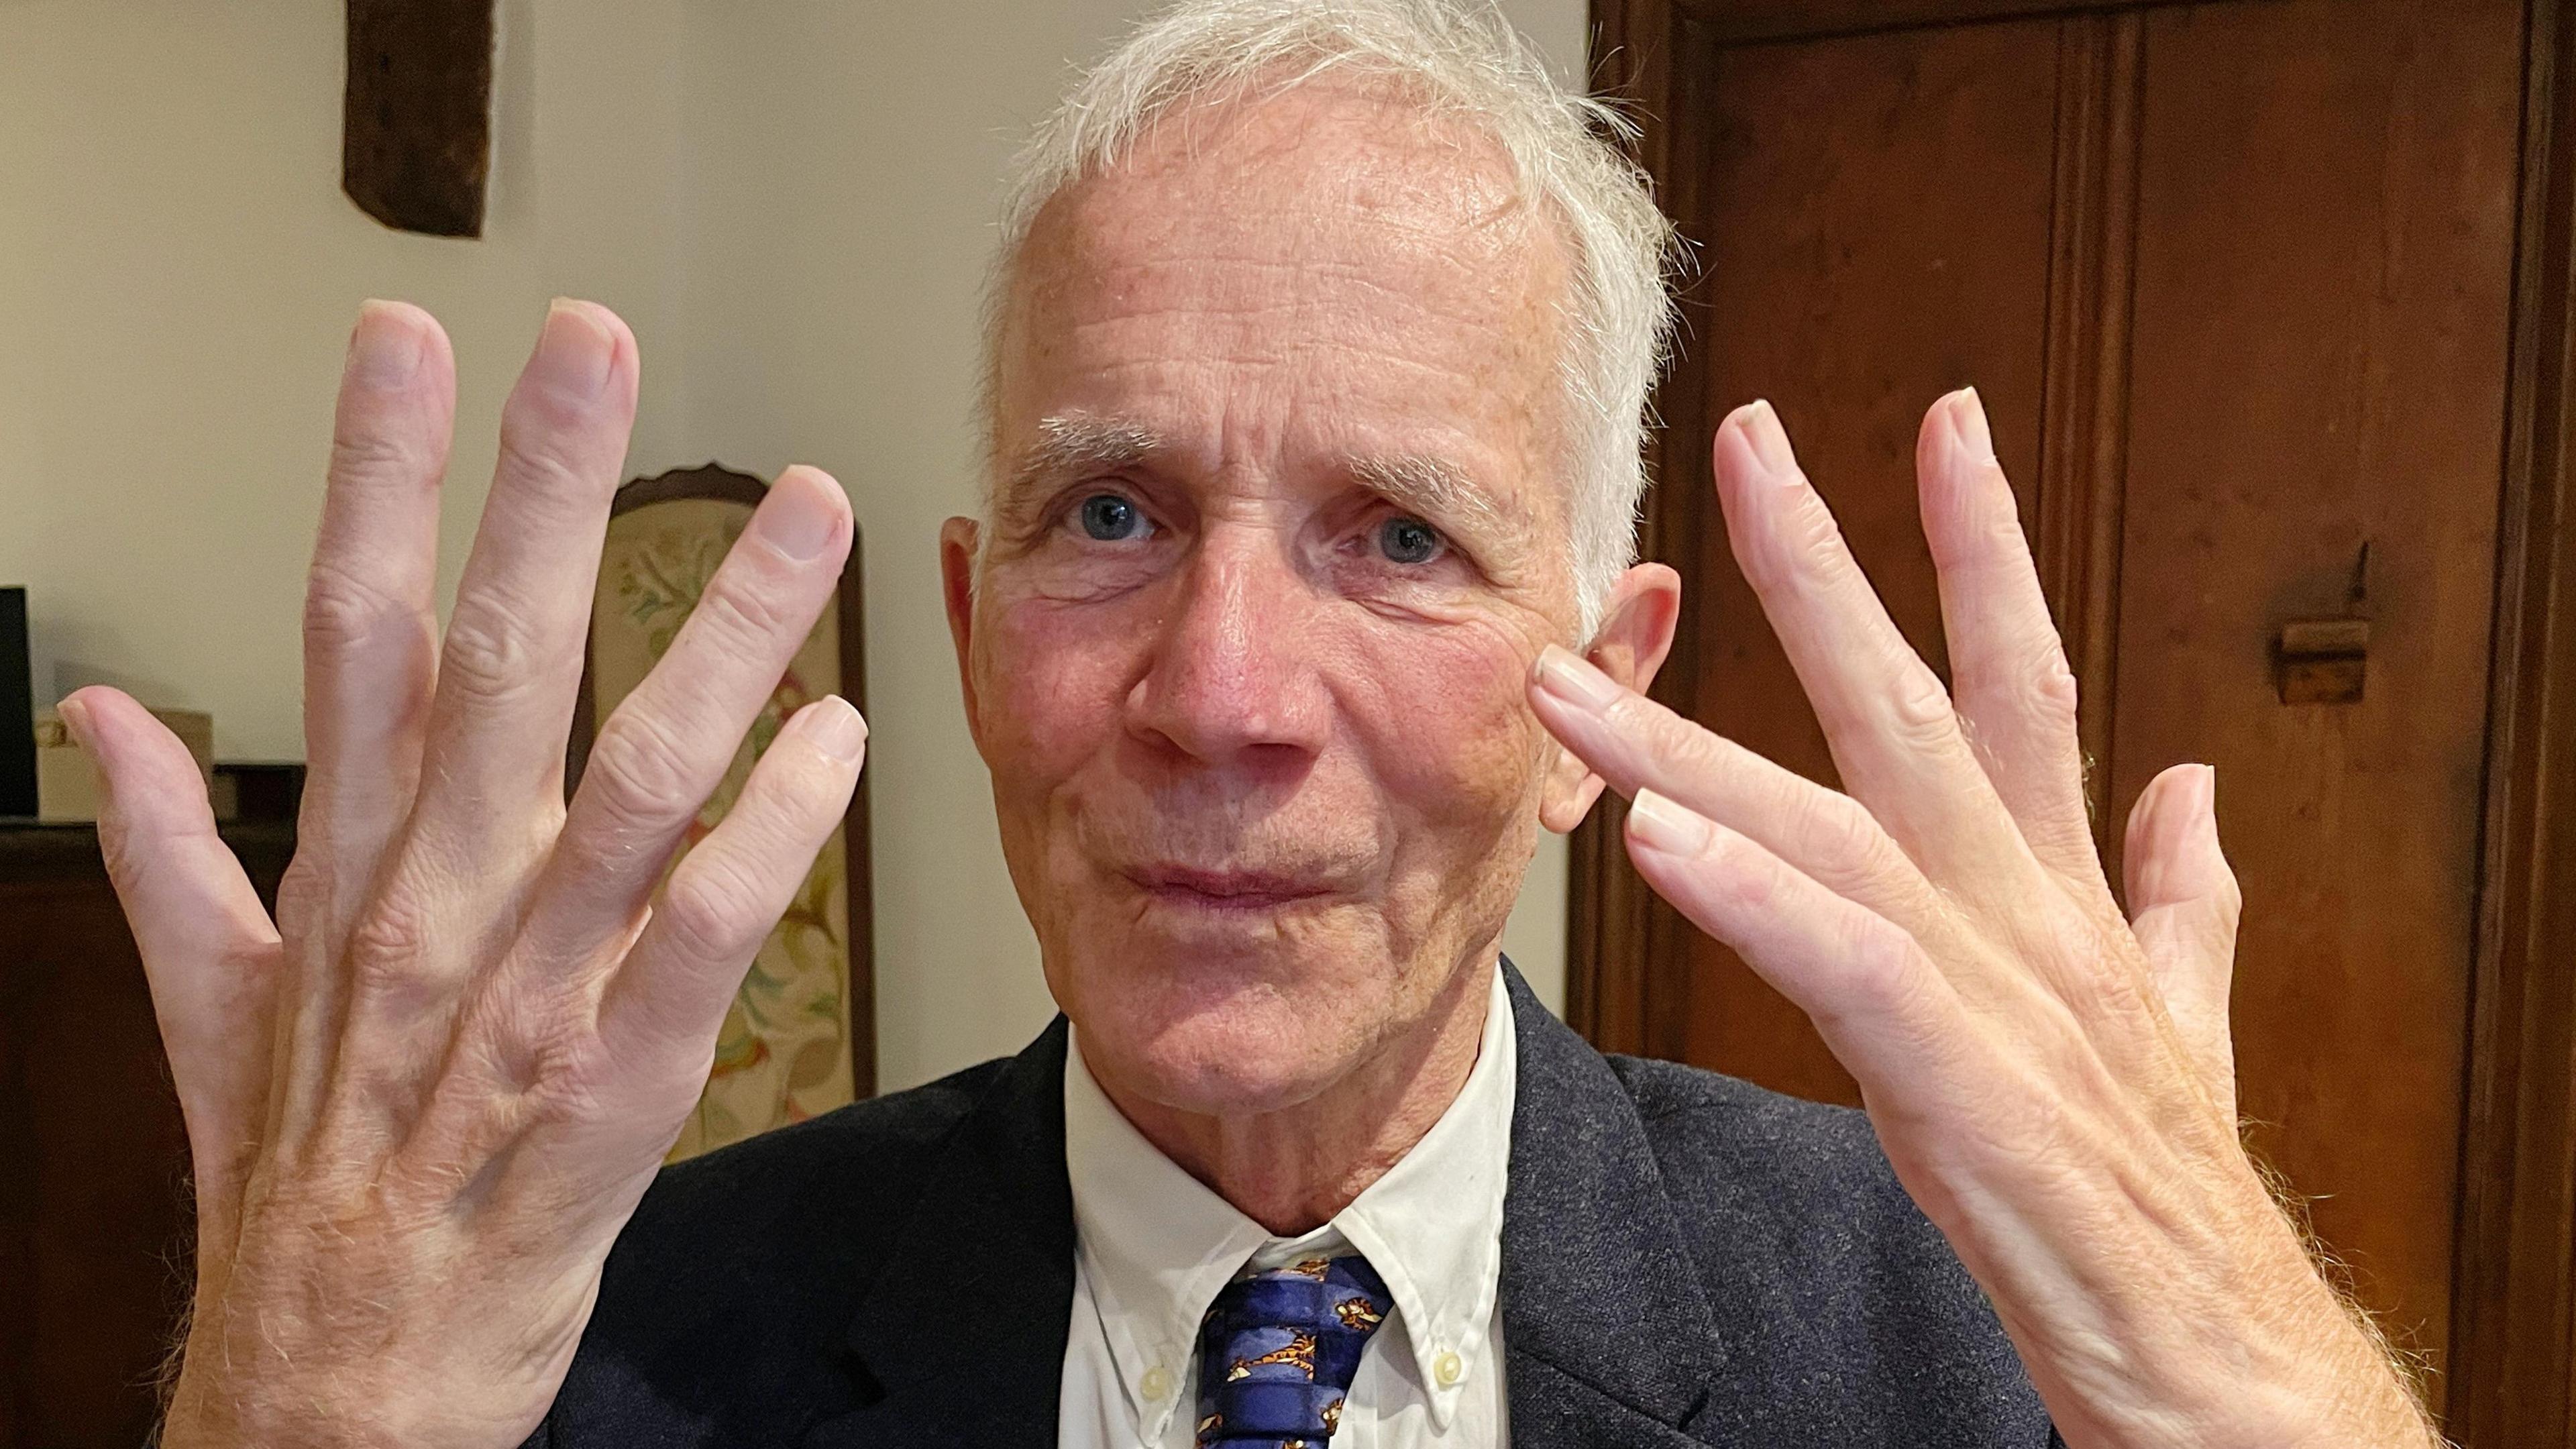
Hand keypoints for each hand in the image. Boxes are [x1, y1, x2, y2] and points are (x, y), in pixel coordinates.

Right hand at [62, 300, 863, 1447]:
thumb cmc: (293, 1183)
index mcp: (342, 870)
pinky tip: (841, 739)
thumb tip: (98, 717)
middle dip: (546, 491)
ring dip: (727, 633)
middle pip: (496, 660)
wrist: (336, 1376)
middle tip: (598, 342)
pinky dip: (775, 835)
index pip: (351, 632)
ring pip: (638, 773)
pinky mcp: (618, 1080)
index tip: (404, 341)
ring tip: (809, 507)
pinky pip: (711, 936)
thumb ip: (163, 848)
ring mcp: (531, 989)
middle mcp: (436, 904)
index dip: (372, 475)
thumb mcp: (200, 1008)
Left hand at [1529, 392, 2435, 1447]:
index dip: (1983, 547)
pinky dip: (1751, 898)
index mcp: (2059, 892)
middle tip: (1746, 437)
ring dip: (1686, 745)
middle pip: (1916, 702)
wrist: (2226, 1360)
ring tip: (1570, 677)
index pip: (2027, 680)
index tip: (1940, 425)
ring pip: (1826, 825)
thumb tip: (2192, 789)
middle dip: (1826, 563)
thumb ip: (2177, 899)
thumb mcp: (2185, 1025)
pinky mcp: (1961, 1084)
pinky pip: (1839, 967)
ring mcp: (1997, 991)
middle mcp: (2024, 913)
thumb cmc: (2166, 1197)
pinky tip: (1658, 839)